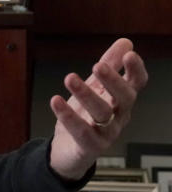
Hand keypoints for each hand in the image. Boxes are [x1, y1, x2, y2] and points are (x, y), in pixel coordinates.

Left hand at [49, 38, 147, 180]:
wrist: (68, 149)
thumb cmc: (85, 115)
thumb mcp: (95, 87)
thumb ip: (110, 64)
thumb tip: (126, 42)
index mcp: (121, 100)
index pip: (136, 84)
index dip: (136, 70)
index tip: (130, 54)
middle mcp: (119, 116)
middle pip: (124, 98)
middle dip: (112, 81)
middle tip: (97, 65)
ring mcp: (106, 133)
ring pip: (102, 113)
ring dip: (85, 94)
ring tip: (69, 78)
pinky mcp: (89, 146)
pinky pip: (81, 132)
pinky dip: (68, 116)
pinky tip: (55, 100)